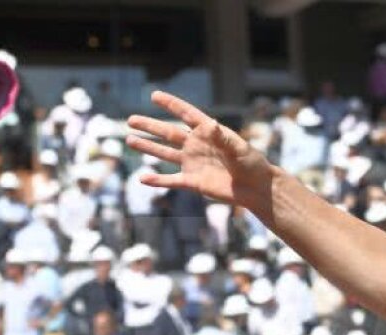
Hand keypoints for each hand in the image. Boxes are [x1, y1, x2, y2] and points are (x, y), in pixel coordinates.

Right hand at [126, 91, 275, 218]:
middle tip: (130, 120)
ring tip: (130, 140)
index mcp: (208, 133)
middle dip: (150, 126)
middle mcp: (197, 146)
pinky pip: (172, 181)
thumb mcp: (239, 148)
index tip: (154, 95)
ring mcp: (193, 163)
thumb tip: (209, 123)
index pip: (186, 115)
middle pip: (169, 133)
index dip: (171, 105)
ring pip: (165, 154)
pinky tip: (142, 178)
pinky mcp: (193, 182)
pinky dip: (157, 181)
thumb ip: (222, 137)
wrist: (256, 188)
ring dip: (148, 147)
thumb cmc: (251, 164)